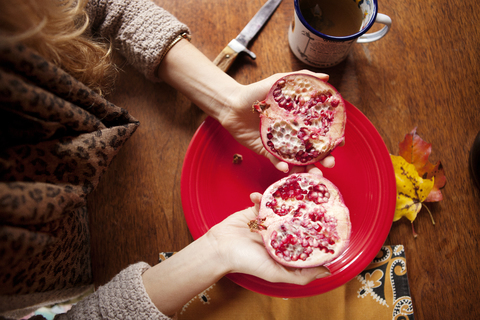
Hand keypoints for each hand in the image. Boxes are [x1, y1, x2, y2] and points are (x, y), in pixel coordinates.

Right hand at [206, 177, 329, 284]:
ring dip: (287, 195)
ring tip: (294, 184)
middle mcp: (280, 233)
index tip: (329, 214)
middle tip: (314, 192)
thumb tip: (327, 271)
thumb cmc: (247, 263)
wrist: (220, 249)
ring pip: (283, 205)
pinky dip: (263, 195)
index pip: (308, 235)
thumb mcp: (276, 273)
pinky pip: (264, 200)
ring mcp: (269, 220)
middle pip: (298, 217)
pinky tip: (262, 195)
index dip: (319, 226)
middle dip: (306, 205)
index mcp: (288, 247)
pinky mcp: (256, 211)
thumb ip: (301, 275)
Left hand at [218, 70, 336, 172]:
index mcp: (299, 119)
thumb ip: (302, 78)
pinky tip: (285, 168)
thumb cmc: (255, 92)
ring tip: (312, 174)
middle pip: (312, 149)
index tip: (339, 143)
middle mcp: (292, 133)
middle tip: (330, 163)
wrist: (231, 104)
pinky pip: (276, 161)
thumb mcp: (279, 82)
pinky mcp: (266, 150)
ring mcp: (280, 143)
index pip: (320, 131)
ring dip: (306, 168)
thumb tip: (326, 77)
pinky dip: (281, 166)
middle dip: (323, 158)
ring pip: (297, 159)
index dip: (331, 138)